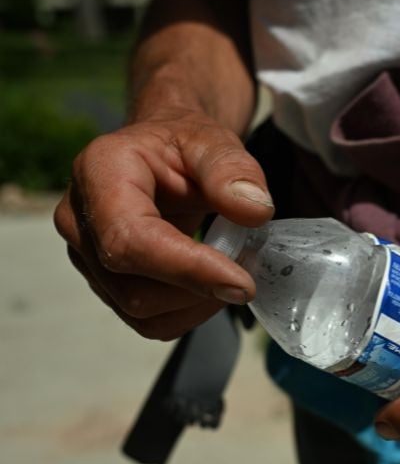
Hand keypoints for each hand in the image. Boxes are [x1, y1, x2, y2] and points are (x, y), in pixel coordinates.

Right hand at [54, 109, 273, 339]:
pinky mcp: (105, 284)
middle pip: (135, 290)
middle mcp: (80, 220)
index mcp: (99, 172)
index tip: (243, 282)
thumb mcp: (213, 141)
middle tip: (247, 262)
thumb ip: (233, 169)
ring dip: (200, 303)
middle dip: (201, 287)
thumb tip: (255, 210)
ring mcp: (86, 258)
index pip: (129, 240)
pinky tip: (212, 282)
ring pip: (144, 314)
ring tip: (230, 267)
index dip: (187, 269)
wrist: (163, 154)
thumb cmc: (184, 145)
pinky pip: (149, 322)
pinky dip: (190, 312)